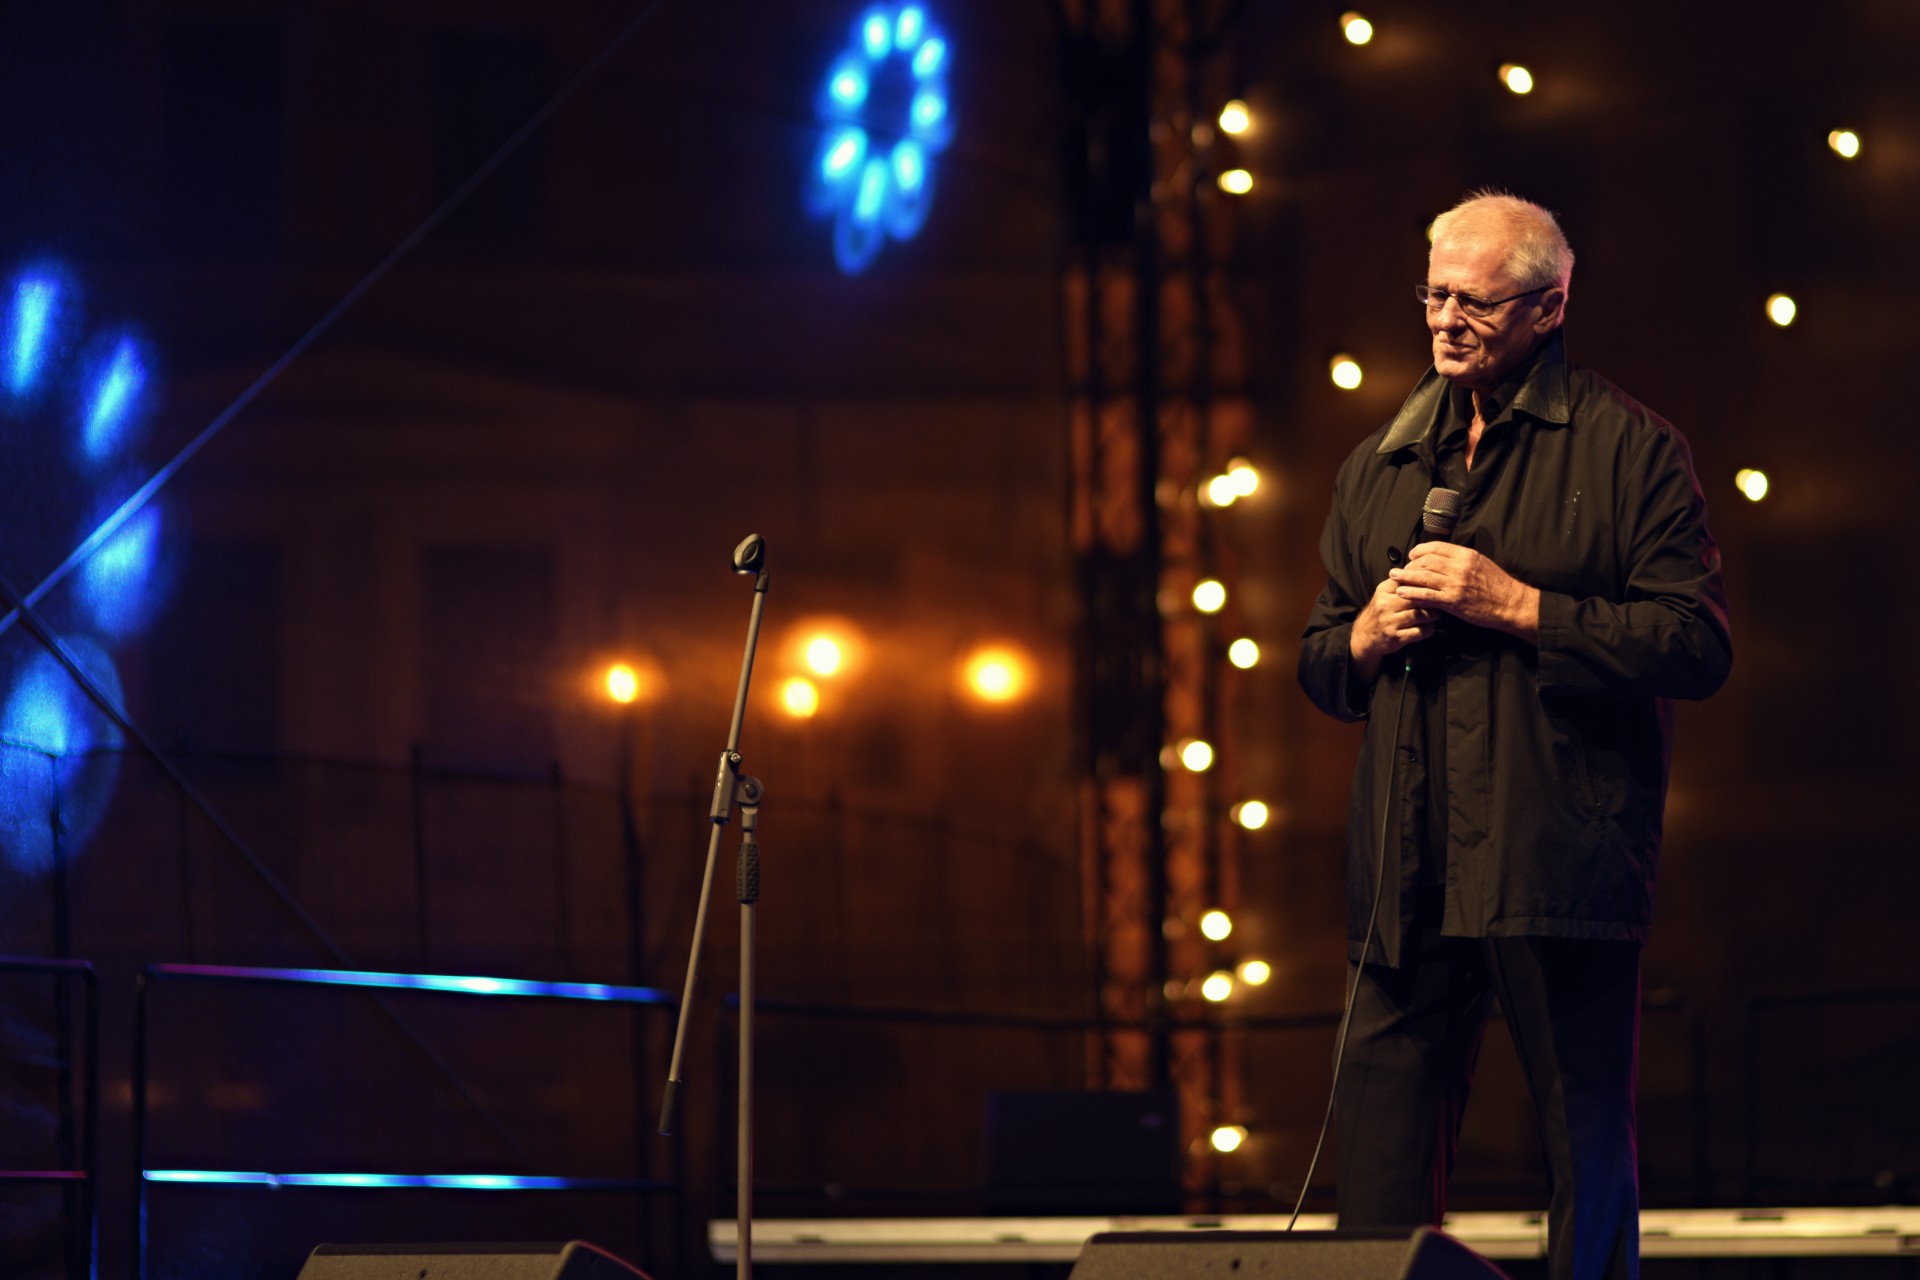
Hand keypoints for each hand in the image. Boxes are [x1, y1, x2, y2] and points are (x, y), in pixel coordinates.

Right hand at [1349, 576, 1435, 682]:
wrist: (1364, 636)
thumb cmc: (1380, 612)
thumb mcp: (1384, 594)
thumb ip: (1400, 583)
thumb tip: (1422, 571)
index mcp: (1384, 590)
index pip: (1408, 581)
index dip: (1425, 582)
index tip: (1436, 584)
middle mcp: (1385, 605)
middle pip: (1417, 598)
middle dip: (1432, 599)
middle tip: (1441, 600)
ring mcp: (1390, 622)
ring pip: (1421, 615)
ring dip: (1434, 615)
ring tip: (1437, 614)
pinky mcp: (1396, 638)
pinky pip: (1420, 632)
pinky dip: (1429, 629)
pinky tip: (1430, 626)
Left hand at [1389, 542, 1539, 641]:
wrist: (1510, 604)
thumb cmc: (1497, 585)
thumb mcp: (1481, 563)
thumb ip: (1462, 559)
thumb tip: (1444, 557)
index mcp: (1466, 555)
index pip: (1436, 547)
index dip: (1420, 550)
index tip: (1412, 555)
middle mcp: (1459, 567)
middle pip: (1426, 561)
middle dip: (1410, 565)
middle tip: (1401, 570)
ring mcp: (1455, 584)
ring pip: (1423, 577)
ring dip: (1405, 577)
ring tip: (1393, 577)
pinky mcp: (1452, 601)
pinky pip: (1426, 595)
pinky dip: (1411, 593)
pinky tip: (1402, 592)